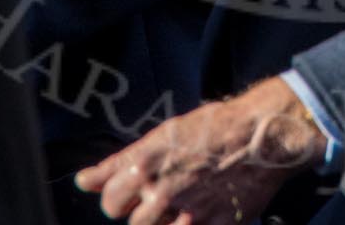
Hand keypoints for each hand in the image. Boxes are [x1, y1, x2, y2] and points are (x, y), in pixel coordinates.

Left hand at [75, 76, 327, 224]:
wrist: (260, 136)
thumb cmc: (212, 128)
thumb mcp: (160, 136)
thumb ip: (118, 164)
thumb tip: (84, 181)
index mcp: (145, 165)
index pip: (110, 202)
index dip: (119, 198)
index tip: (130, 194)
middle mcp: (162, 191)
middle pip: (130, 221)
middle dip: (140, 212)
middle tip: (159, 198)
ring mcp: (187, 213)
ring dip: (164, 221)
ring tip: (179, 204)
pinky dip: (189, 223)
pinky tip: (198, 211)